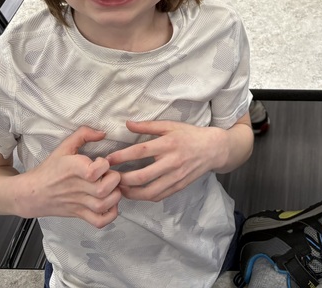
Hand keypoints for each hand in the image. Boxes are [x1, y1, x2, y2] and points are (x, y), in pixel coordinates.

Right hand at [18, 127, 120, 226]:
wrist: (32, 193)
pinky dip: (110, 215)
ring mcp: (78, 204)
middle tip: (109, 175)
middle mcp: (77, 188)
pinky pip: (99, 221)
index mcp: (73, 169)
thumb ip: (83, 134)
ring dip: (115, 196)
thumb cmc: (50, 169)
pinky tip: (110, 204)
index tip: (100, 161)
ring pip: (104, 205)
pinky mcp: (79, 214)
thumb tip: (103, 133)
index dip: (104, 164)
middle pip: (104, 189)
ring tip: (112, 188)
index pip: (95, 171)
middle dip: (114, 179)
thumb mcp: (64, 147)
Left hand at [107, 120, 227, 201]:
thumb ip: (148, 125)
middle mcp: (172, 162)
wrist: (213, 149)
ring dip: (131, 193)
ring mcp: (176, 176)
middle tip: (110, 178)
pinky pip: (159, 196)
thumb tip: (127, 123)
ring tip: (120, 189)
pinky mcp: (179, 186)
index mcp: (168, 144)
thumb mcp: (171, 126)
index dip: (121, 156)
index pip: (140, 151)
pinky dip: (144, 197)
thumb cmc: (190, 135)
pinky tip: (136, 192)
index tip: (107, 159)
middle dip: (122, 179)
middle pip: (142, 176)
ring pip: (149, 191)